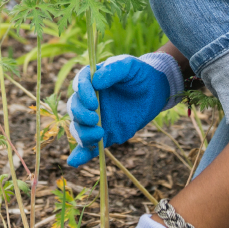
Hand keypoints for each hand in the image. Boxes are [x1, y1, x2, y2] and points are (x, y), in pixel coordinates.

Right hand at [66, 52, 183, 166]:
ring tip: (100, 135)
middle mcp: (88, 100)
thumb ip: (114, 69)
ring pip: (78, 127)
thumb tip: (96, 82)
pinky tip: (75, 162)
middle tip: (97, 120)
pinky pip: (87, 146)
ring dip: (82, 134)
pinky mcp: (104, 134)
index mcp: (91, 80)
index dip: (82, 94)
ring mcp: (95, 118)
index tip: (94, 103)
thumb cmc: (139, 74)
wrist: (154, 90)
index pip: (79, 85)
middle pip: (74, 108)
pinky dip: (80, 154)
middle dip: (81, 116)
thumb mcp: (129, 65)